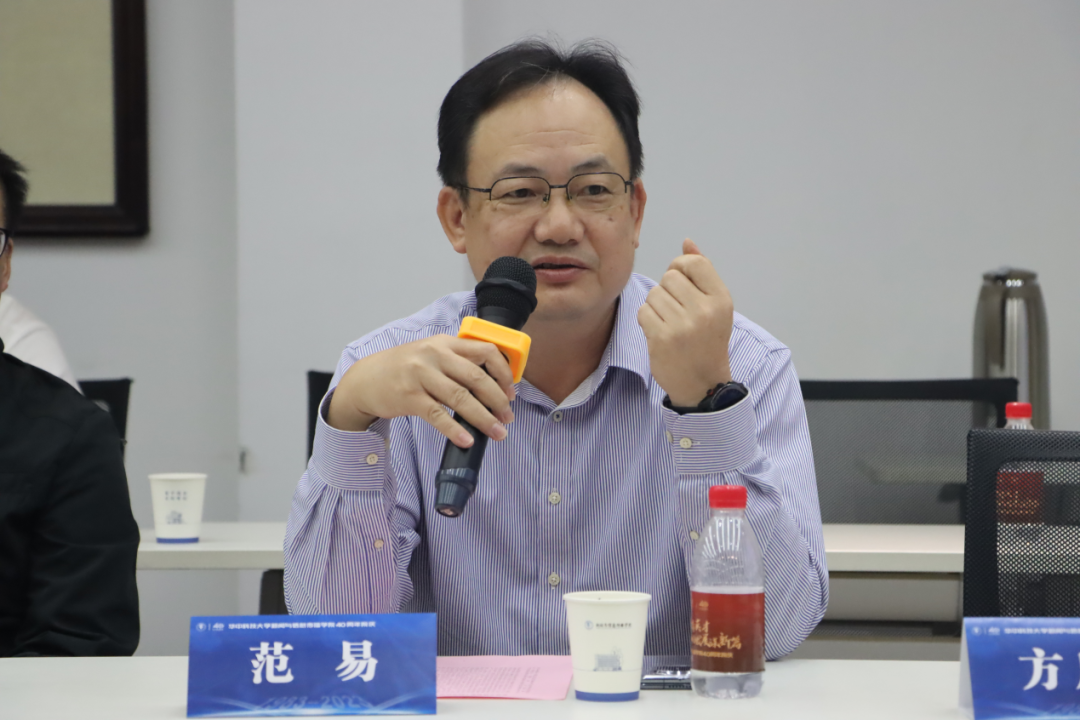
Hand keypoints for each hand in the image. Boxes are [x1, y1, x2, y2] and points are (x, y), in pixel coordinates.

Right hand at [327, 335, 516, 447]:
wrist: (365, 379)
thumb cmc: (403, 368)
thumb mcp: (430, 354)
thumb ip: (457, 361)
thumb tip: (492, 385)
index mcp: (444, 343)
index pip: (485, 350)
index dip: (503, 373)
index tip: (510, 392)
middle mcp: (433, 355)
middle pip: (477, 377)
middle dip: (498, 400)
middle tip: (508, 417)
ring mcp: (420, 375)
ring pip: (461, 398)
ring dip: (484, 418)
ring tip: (497, 432)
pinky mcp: (408, 396)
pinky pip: (438, 415)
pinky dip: (455, 430)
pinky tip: (467, 440)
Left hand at [637, 238, 733, 406]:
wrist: (703, 382)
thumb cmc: (707, 339)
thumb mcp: (714, 305)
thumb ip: (702, 272)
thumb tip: (687, 241)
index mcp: (721, 299)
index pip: (694, 263)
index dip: (680, 267)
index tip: (681, 282)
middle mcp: (705, 311)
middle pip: (669, 277)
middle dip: (667, 290)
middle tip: (676, 309)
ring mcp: (683, 326)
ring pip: (654, 294)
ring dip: (656, 306)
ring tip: (669, 322)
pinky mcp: (662, 339)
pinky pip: (643, 312)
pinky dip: (647, 320)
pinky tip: (659, 332)